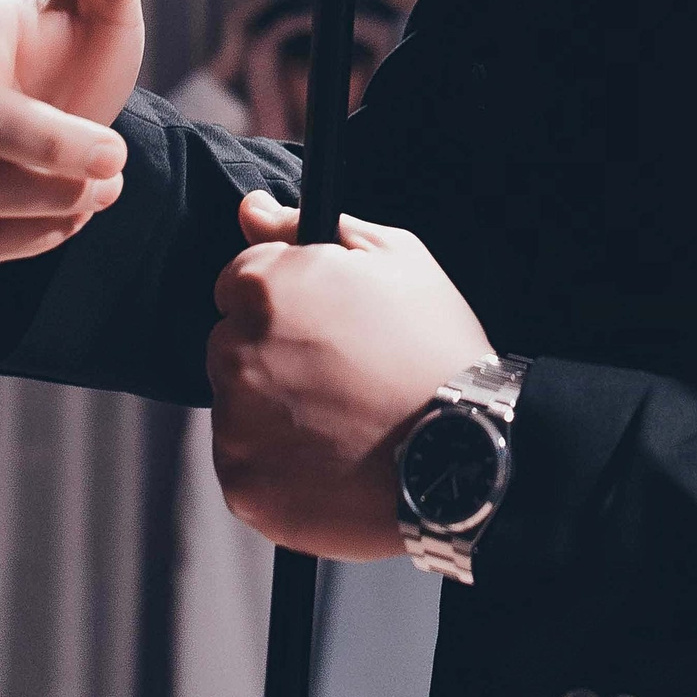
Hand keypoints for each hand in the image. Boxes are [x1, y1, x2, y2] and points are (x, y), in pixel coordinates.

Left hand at [208, 191, 493, 558]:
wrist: (465, 454)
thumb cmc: (436, 349)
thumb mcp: (395, 260)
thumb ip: (305, 229)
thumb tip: (251, 209)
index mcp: (268, 290)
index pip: (237, 283)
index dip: (284, 299)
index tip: (323, 325)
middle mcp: (237, 355)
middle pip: (231, 345)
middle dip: (273, 353)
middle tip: (341, 375)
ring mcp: (236, 427)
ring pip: (236, 407)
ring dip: (273, 410)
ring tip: (342, 420)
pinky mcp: (243, 487)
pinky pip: (245, 466)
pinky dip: (277, 465)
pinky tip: (331, 459)